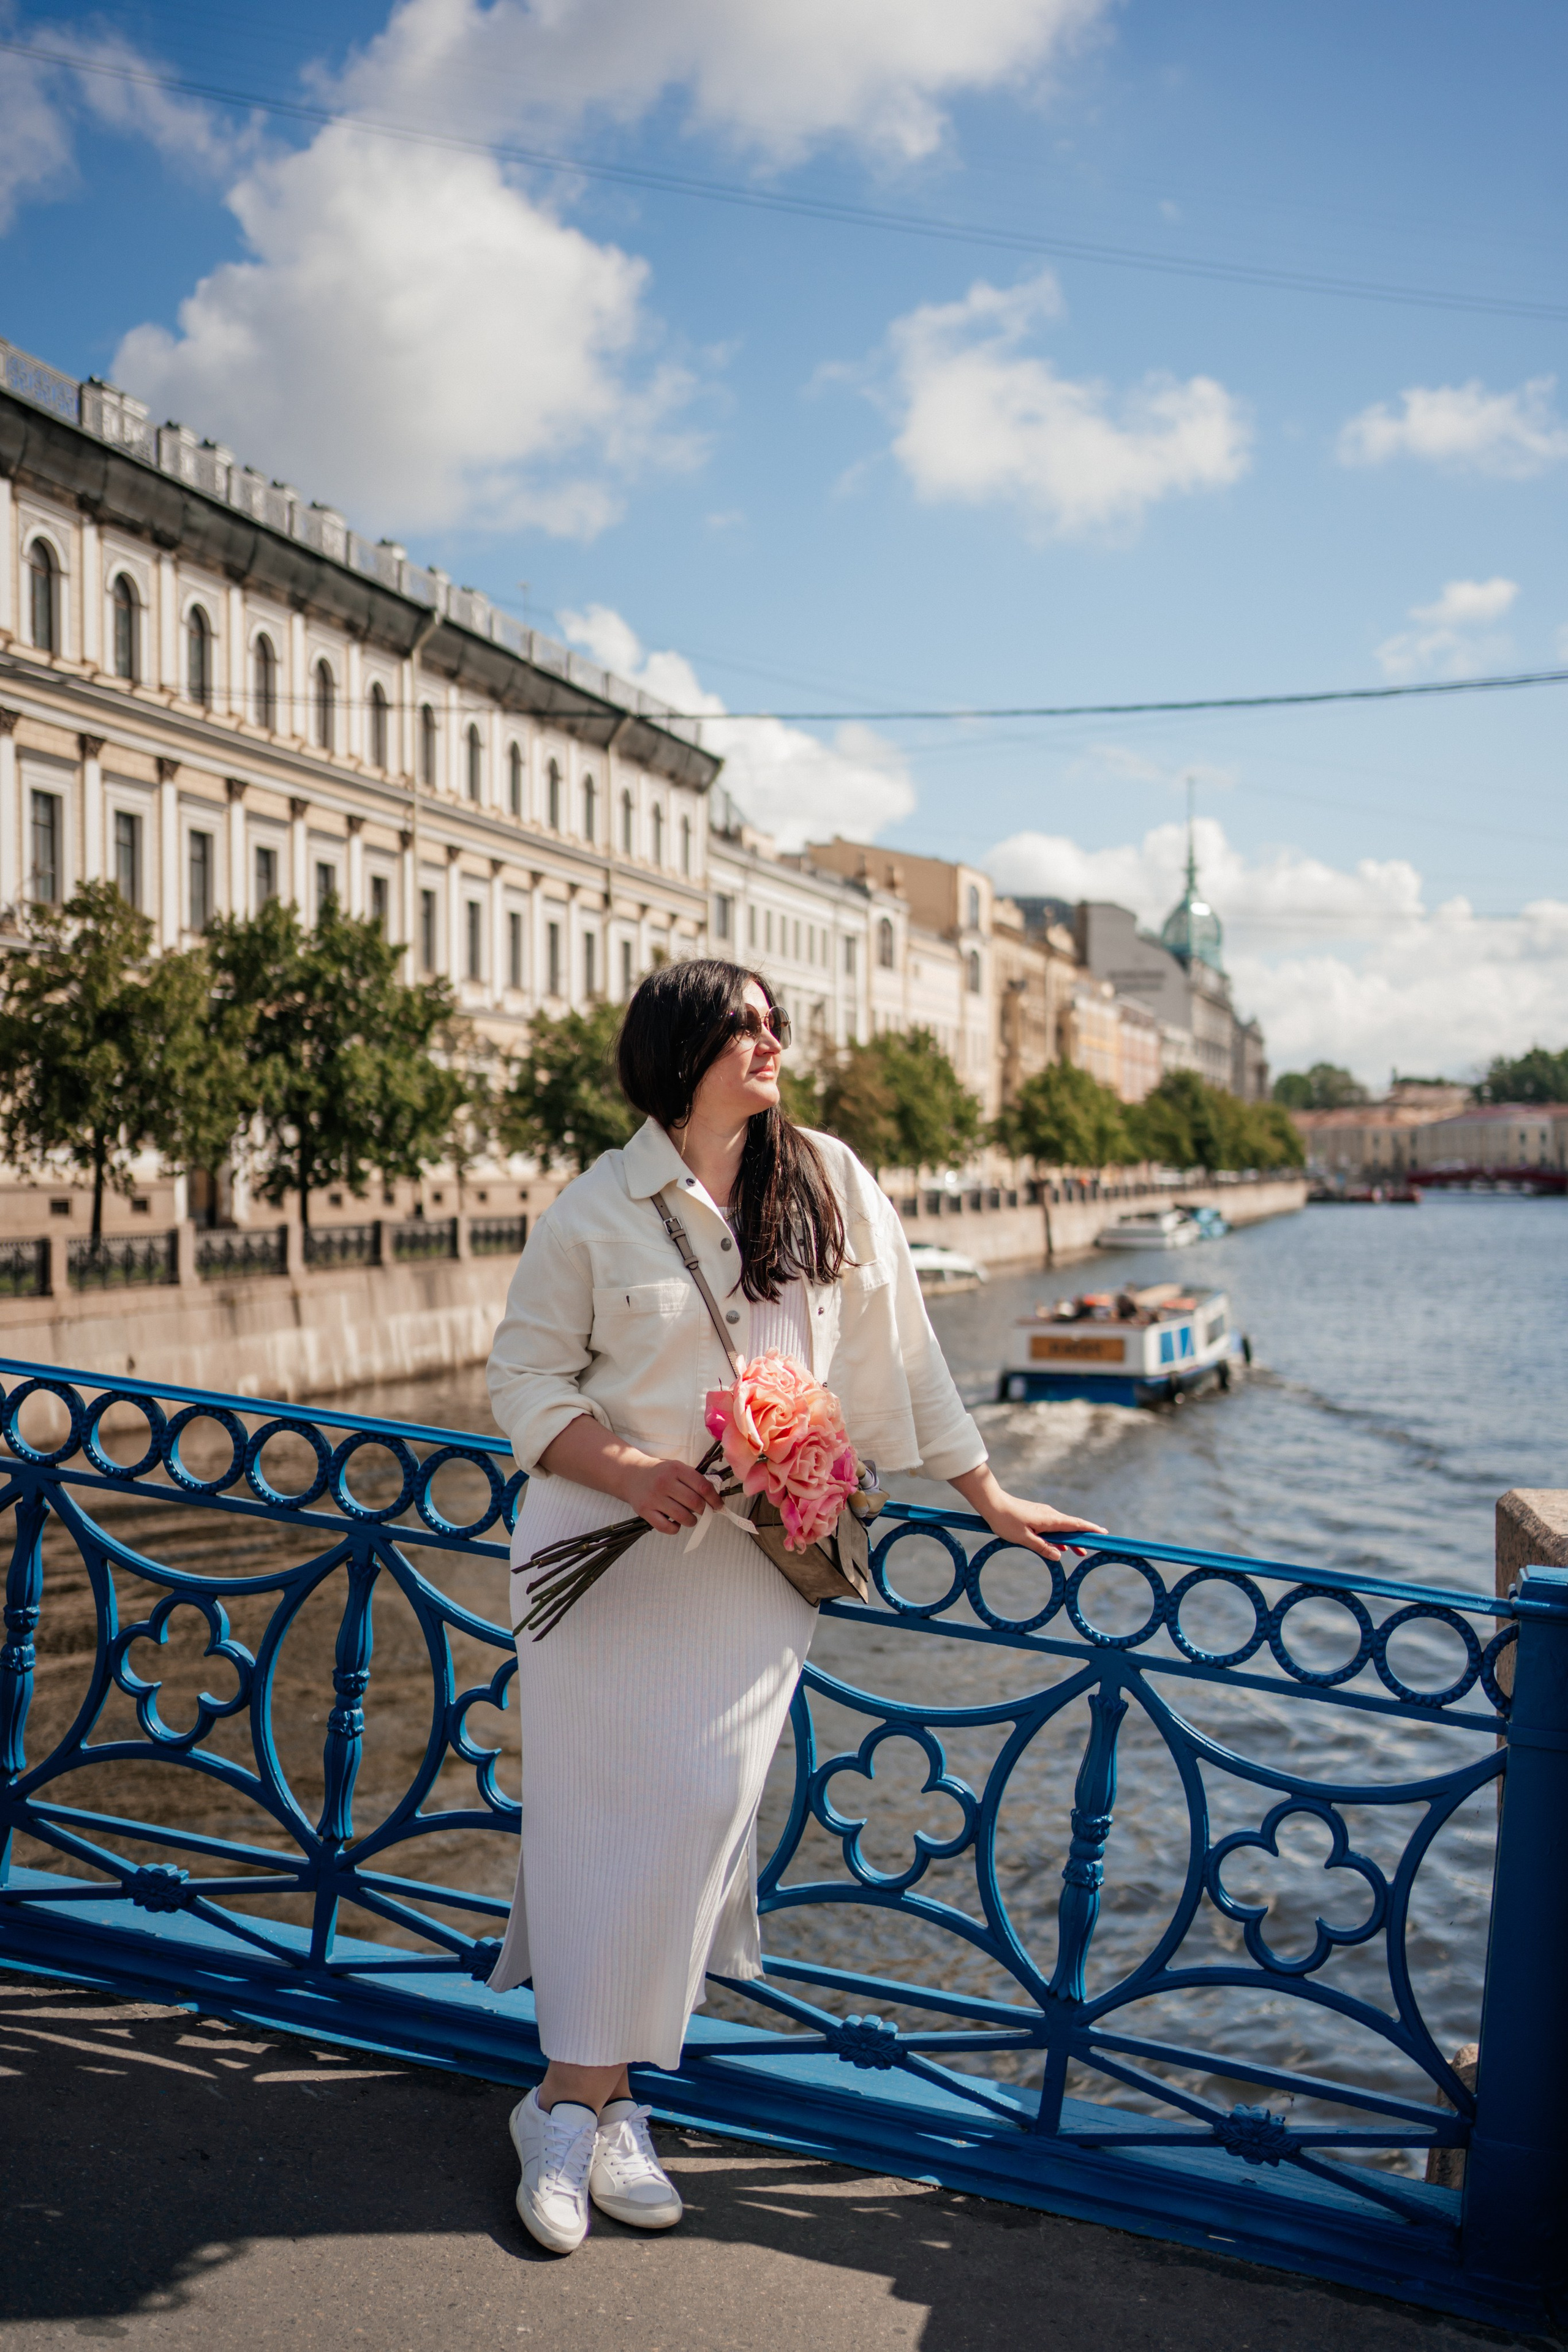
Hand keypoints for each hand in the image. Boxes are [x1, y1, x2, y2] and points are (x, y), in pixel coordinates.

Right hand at [619, 1454, 723, 1534]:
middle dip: (704, 1510)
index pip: (703, 1486)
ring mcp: (654, 1498)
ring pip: (683, 1517)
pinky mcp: (645, 1511)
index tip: (719, 1505)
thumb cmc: (660, 1473)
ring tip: (689, 1517)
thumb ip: (694, 1480)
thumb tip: (714, 1499)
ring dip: (692, 1521)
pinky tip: (676, 1522)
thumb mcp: (677, 1468)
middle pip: (695, 1503)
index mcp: (676, 1469)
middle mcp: (665, 1483)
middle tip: (703, 1511)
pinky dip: (676, 1528)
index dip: (714, 1498)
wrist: (631, 1475)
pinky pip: (667, 1527)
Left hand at [949, 1463, 1104, 1562]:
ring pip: (1061, 1528)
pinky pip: (1052, 1527)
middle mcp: (1049, 1515)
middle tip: (1094, 1549)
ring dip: (1070, 1539)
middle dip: (1083, 1538)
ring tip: (1078, 1552)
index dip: (1090, 1529)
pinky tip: (1058, 1547)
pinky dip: (1058, 1537)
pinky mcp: (1036, 1515)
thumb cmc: (1006, 1520)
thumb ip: (1042, 1548)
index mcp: (1050, 1520)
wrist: (991, 1503)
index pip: (1076, 1524)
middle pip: (1071, 1527)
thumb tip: (1059, 1556)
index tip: (1104, 1533)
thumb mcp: (1024, 1538)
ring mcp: (1043, 1514)